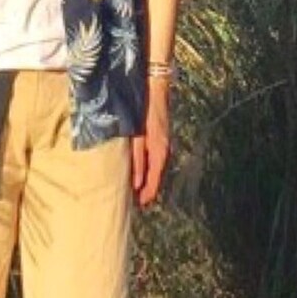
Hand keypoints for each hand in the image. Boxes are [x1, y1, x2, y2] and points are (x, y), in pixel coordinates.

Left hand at [131, 89, 172, 208]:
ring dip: (146, 180)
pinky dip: (148, 169)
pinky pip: (155, 160)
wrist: (155, 90)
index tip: (137, 207)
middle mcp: (164, 152)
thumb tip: (136, 184)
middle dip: (146, 191)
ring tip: (134, 190)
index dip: (146, 196)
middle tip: (132, 202)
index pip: (154, 183)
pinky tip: (139, 170)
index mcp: (160, 154)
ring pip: (155, 170)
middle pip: (156, 178)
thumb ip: (137, 161)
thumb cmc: (145, 113)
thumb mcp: (139, 139)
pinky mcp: (160, 139)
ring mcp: (163, 145)